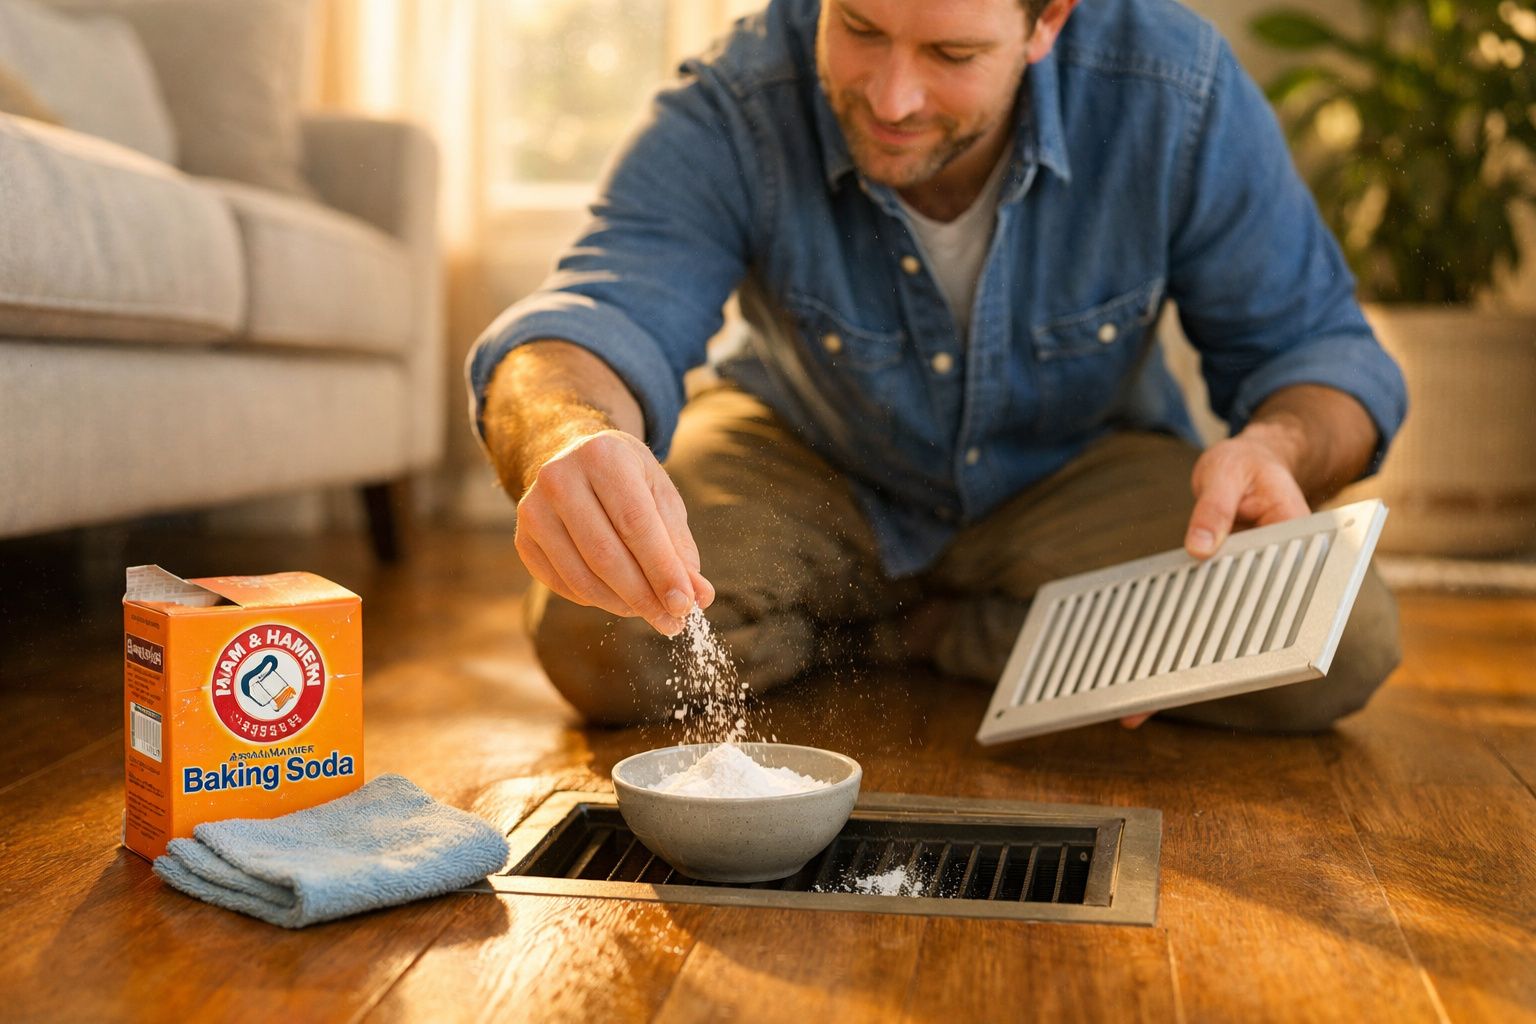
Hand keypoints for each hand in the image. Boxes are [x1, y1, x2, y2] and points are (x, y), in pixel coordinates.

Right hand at [514, 430, 714, 635]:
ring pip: (582, 576)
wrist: (573, 459)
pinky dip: (596, 600)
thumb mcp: (660, 498)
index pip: (635, 524)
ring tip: (652, 613)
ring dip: (622, 604)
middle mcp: (559, 478)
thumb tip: (700, 597)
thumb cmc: (628, 480)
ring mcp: (533, 509)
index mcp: (603, 456)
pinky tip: (619, 597)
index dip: (662, 570)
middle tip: (673, 623)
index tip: (685, 605)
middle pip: (605, 555)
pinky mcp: (523, 539)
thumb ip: (680, 546)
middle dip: (644, 596)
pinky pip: (563, 585)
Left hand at [1118, 429, 1310, 730]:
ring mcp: (1245, 589)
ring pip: (1214, 639)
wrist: (1252, 461)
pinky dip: (1170, 642)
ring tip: (1133, 710)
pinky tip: (1138, 672)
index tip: (1226, 679)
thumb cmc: (1248, 465)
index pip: (1285, 611)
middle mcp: (1274, 582)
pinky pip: (1196, 618)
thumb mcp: (1228, 471)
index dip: (1258, 651)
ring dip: (1177, 672)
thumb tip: (1201, 548)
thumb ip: (1214, 506)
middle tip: (1152, 705)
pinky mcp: (1220, 588)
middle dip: (1201, 677)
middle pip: (1239, 639)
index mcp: (1298, 554)